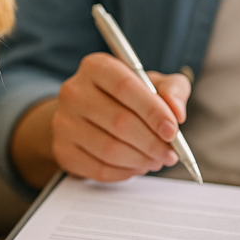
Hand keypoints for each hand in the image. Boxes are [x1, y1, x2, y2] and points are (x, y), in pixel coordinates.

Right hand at [51, 52, 190, 181]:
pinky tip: (137, 166)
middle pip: (118, 122)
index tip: (173, 131)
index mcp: (96, 67)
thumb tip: (177, 113)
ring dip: (141, 160)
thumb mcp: (154, 84)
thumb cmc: (127, 97)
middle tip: (170, 153)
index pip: (124, 87)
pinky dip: (125, 173)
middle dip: (152, 142)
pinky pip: (99, 169)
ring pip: (109, 150)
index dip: (153, 111)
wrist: (88, 115)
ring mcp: (63, 122)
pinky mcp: (62, 150)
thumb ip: (173, 90)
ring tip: (156, 160)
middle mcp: (73, 91)